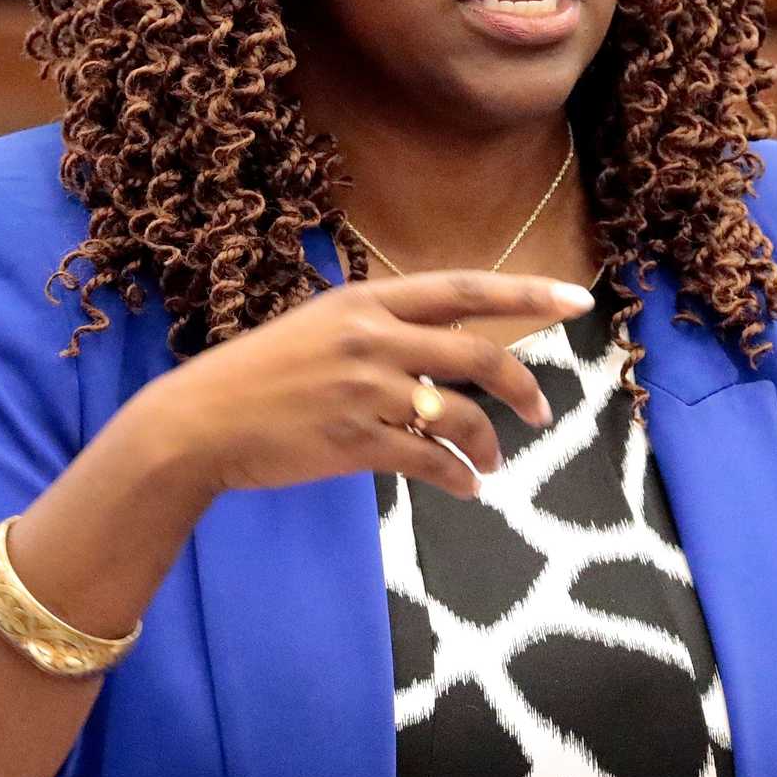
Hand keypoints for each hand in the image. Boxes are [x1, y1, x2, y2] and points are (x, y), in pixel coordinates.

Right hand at [140, 271, 594, 503]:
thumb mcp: (321, 326)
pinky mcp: (357, 441)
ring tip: (491, 462)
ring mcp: (367, 390)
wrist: (199, 422)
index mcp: (368, 301)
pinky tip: (467, 486)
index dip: (527, 294)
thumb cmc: (259, 374)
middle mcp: (374, 338)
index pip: (465, 290)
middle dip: (523, 387)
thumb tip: (443, 345)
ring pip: (461, 415)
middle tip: (541, 414)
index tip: (578, 300)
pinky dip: (458, 476)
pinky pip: (431, 461)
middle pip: (479, 355)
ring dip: (489, 443)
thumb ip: (382, 328)